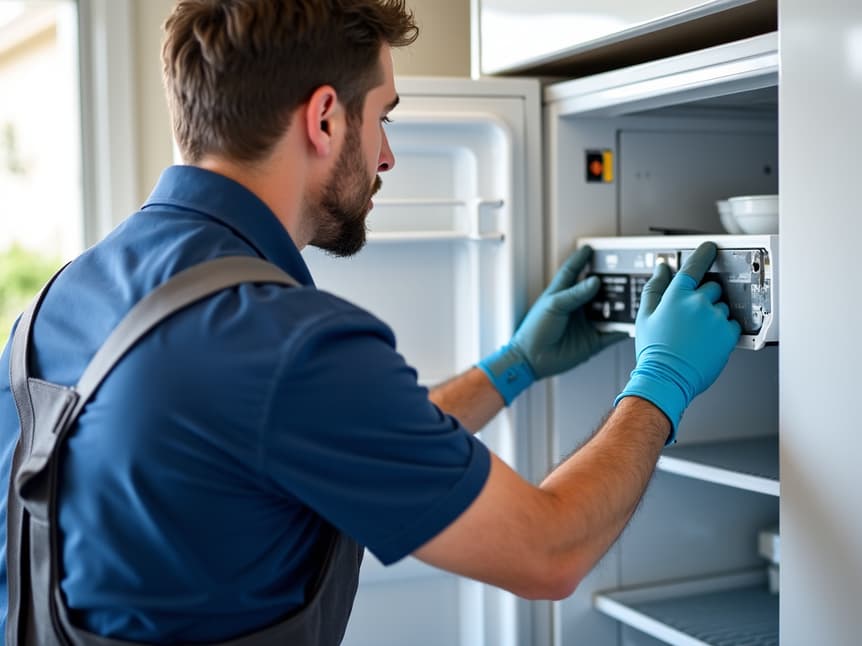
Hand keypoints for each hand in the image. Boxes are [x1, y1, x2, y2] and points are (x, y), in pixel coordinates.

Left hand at [478, 246, 625, 403]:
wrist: (532, 359)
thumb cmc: (535, 329)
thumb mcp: (553, 305)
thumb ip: (575, 293)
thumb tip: (595, 281)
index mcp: (563, 295)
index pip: (573, 272)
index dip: (581, 259)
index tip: (590, 248)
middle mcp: (577, 308)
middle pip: (597, 291)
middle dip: (610, 281)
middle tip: (625, 271)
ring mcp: (586, 324)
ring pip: (608, 311)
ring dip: (620, 305)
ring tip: (635, 295)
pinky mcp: (592, 341)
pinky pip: (612, 335)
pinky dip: (622, 331)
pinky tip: (633, 325)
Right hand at [615, 242, 740, 442]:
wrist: (667, 378)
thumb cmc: (654, 351)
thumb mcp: (644, 316)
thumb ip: (654, 287)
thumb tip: (661, 269)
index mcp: (676, 295)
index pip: (695, 265)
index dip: (705, 253)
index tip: (711, 247)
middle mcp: (698, 302)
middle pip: (711, 287)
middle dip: (704, 296)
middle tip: (692, 315)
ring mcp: (715, 318)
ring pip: (722, 306)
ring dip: (714, 314)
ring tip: (698, 333)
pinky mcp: (728, 334)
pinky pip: (733, 323)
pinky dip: (724, 329)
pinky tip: (708, 340)